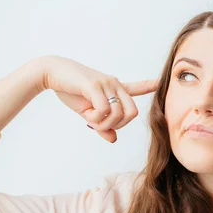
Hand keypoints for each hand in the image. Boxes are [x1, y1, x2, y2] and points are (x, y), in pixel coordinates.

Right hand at [35, 55, 159, 142]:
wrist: (51, 73)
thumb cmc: (69, 90)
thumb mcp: (87, 112)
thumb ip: (101, 125)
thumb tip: (114, 139)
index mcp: (113, 87)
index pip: (136, 87)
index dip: (149, 86)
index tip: (161, 82)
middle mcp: (113, 84)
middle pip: (132, 112)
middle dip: (120, 125)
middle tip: (102, 125)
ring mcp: (106, 84)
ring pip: (119, 114)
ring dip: (105, 124)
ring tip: (90, 120)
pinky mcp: (95, 86)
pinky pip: (104, 110)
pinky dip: (96, 119)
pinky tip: (87, 115)